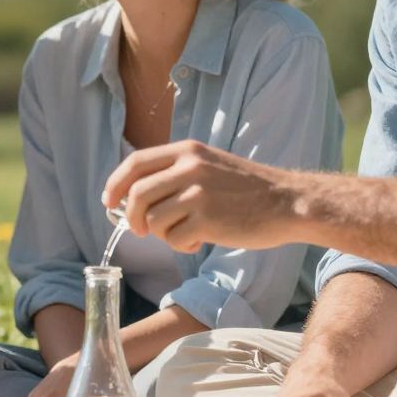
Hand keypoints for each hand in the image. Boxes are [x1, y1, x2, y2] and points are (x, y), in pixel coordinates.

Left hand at [102, 140, 303, 253]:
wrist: (287, 202)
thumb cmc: (248, 189)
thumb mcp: (210, 165)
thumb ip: (176, 173)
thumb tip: (135, 196)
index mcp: (188, 150)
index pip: (135, 164)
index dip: (115, 184)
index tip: (109, 202)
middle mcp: (189, 167)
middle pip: (137, 195)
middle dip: (133, 217)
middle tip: (142, 230)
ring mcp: (198, 193)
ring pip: (153, 220)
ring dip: (163, 234)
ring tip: (186, 232)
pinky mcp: (207, 219)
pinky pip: (174, 239)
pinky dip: (182, 245)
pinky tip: (201, 240)